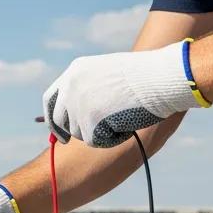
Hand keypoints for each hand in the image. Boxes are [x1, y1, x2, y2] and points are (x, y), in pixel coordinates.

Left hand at [43, 42, 204, 147]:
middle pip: (59, 120)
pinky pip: (95, 141)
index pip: (50, 99)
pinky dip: (110, 139)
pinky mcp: (89, 120)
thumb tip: (79, 113)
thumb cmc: (146, 75)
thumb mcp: (108, 73)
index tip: (60, 131)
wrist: (162, 76)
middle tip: (87, 137)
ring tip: (122, 116)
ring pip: (79, 133)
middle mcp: (70, 86)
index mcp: (74, 71)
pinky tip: (126, 123)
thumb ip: (90, 89)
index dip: (54, 117)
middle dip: (70, 132)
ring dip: (99, 132)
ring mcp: (78, 103)